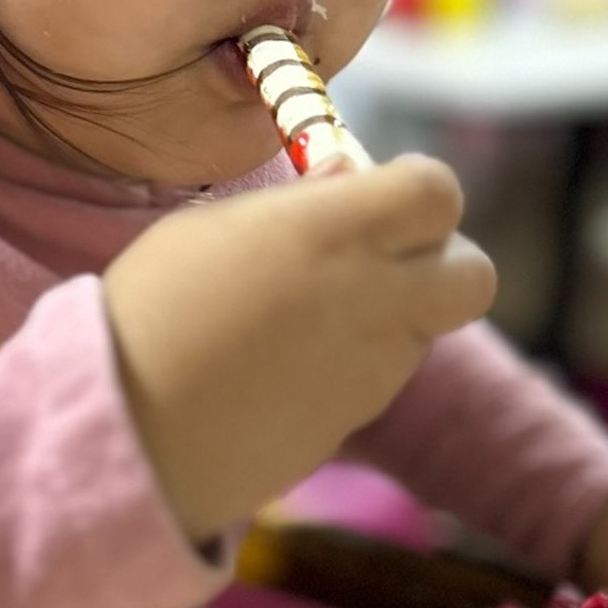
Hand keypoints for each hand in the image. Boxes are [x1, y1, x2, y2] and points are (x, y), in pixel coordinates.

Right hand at [104, 155, 496, 544]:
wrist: (133, 428)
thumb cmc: (155, 307)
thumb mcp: (214, 227)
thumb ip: (300, 204)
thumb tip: (347, 179)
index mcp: (339, 230)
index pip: (438, 192)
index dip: (416, 187)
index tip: (376, 191)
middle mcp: (377, 297)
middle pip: (474, 274)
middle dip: (442, 260)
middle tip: (380, 257)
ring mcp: (375, 367)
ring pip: (427, 327)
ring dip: (392, 312)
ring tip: (306, 317)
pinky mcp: (357, 419)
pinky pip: (382, 376)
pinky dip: (355, 362)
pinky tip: (288, 365)